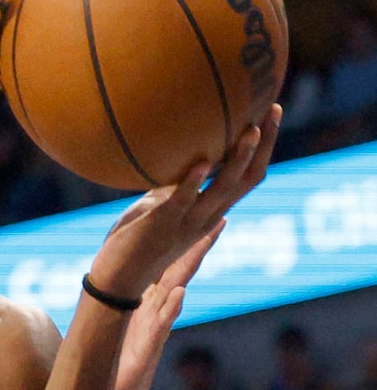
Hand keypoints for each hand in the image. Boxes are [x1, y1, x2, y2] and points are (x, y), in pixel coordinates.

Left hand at [88, 108, 278, 306]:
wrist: (115, 281)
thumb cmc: (132, 243)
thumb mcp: (156, 209)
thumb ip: (170, 188)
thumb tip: (173, 161)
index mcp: (209, 212)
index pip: (247, 177)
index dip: (264, 148)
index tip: (269, 114)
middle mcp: (206, 217)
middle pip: (248, 179)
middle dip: (265, 144)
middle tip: (274, 109)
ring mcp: (187, 222)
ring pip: (225, 189)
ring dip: (239, 159)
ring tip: (250, 130)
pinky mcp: (163, 225)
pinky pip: (183, 200)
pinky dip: (194, 181)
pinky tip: (202, 161)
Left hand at [110, 225, 222, 389]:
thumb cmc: (123, 353)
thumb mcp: (128, 318)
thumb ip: (137, 294)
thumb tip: (139, 268)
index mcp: (152, 298)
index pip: (173, 263)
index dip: (187, 238)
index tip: (202, 212)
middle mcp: (160, 307)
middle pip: (184, 270)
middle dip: (200, 244)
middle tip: (220, 218)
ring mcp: (159, 324)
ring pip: (177, 291)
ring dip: (190, 267)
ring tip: (202, 244)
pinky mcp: (152, 343)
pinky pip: (163, 322)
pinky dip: (172, 307)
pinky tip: (180, 292)